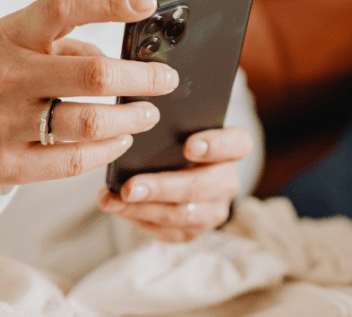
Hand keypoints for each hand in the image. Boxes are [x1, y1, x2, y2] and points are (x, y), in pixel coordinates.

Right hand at [0, 0, 178, 184]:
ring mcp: (6, 123)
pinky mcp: (8, 165)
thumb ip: (63, 44)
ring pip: (89, 123)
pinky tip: (120, 140)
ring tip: (148, 113)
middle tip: (166, 80)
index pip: (63, 6)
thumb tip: (122, 57)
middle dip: (142, 77)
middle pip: (92, 73)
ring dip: (131, 119)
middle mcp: (8, 75)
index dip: (108, 1)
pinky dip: (108, 150)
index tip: (147, 2)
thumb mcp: (11, 42)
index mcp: (10, 34)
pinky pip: (73, 160)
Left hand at [98, 126, 252, 241]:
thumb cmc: (173, 137)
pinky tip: (116, 207)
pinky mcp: (194, 229)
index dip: (216, 146)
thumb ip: (169, 123)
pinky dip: (138, 218)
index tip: (188, 146)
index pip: (237, 144)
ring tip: (114, 200)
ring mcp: (214, 208)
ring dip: (144, 208)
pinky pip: (168, 230)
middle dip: (161, 188)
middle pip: (200, 187)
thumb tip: (140, 120)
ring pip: (182, 214)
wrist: (174, 165)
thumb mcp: (177, 124)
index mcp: (232, 146)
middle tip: (129, 187)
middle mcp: (227, 180)